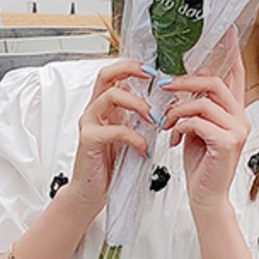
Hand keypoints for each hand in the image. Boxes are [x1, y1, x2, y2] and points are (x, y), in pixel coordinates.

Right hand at [65, 58, 152, 214]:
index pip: (114, 75)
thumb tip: (168, 105)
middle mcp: (94, 111)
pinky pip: (115, 130)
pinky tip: (144, 148)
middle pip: (106, 76)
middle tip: (152, 77)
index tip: (154, 70)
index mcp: (105, 107)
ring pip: (111, 97)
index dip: (132, 67)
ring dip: (138, 104)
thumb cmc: (111, 165)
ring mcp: (89, 123)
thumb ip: (142, 120)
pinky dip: (135, 137)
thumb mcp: (132, 135)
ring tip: (155, 119)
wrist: (92, 191)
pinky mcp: (89, 140)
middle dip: (131, 71)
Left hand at [164, 32, 251, 214]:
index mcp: (235, 112)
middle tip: (165, 87)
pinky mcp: (227, 142)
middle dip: (185, 82)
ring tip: (167, 123)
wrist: (205, 196)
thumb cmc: (201, 165)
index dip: (232, 53)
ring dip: (177, 110)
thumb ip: (197, 107)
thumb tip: (186, 84)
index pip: (236, 76)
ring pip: (202, 102)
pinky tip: (175, 137)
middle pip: (213, 83)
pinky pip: (198, 121)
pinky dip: (181, 126)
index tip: (228, 32)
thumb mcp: (196, 129)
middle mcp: (241, 118)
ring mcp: (237, 130)